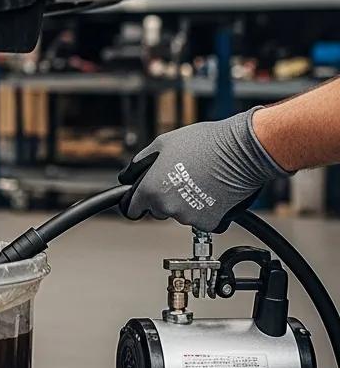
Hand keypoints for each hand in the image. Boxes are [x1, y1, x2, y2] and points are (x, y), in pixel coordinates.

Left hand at [118, 109, 287, 232]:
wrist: (239, 152)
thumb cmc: (203, 144)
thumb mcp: (162, 144)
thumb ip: (140, 163)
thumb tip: (128, 175)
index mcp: (152, 190)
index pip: (133, 208)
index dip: (136, 202)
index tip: (139, 200)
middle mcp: (168, 207)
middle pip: (157, 210)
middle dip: (163, 198)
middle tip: (179, 179)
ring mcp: (190, 217)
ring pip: (180, 214)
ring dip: (185, 202)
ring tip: (198, 180)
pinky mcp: (210, 223)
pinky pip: (201, 219)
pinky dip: (204, 209)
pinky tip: (210, 190)